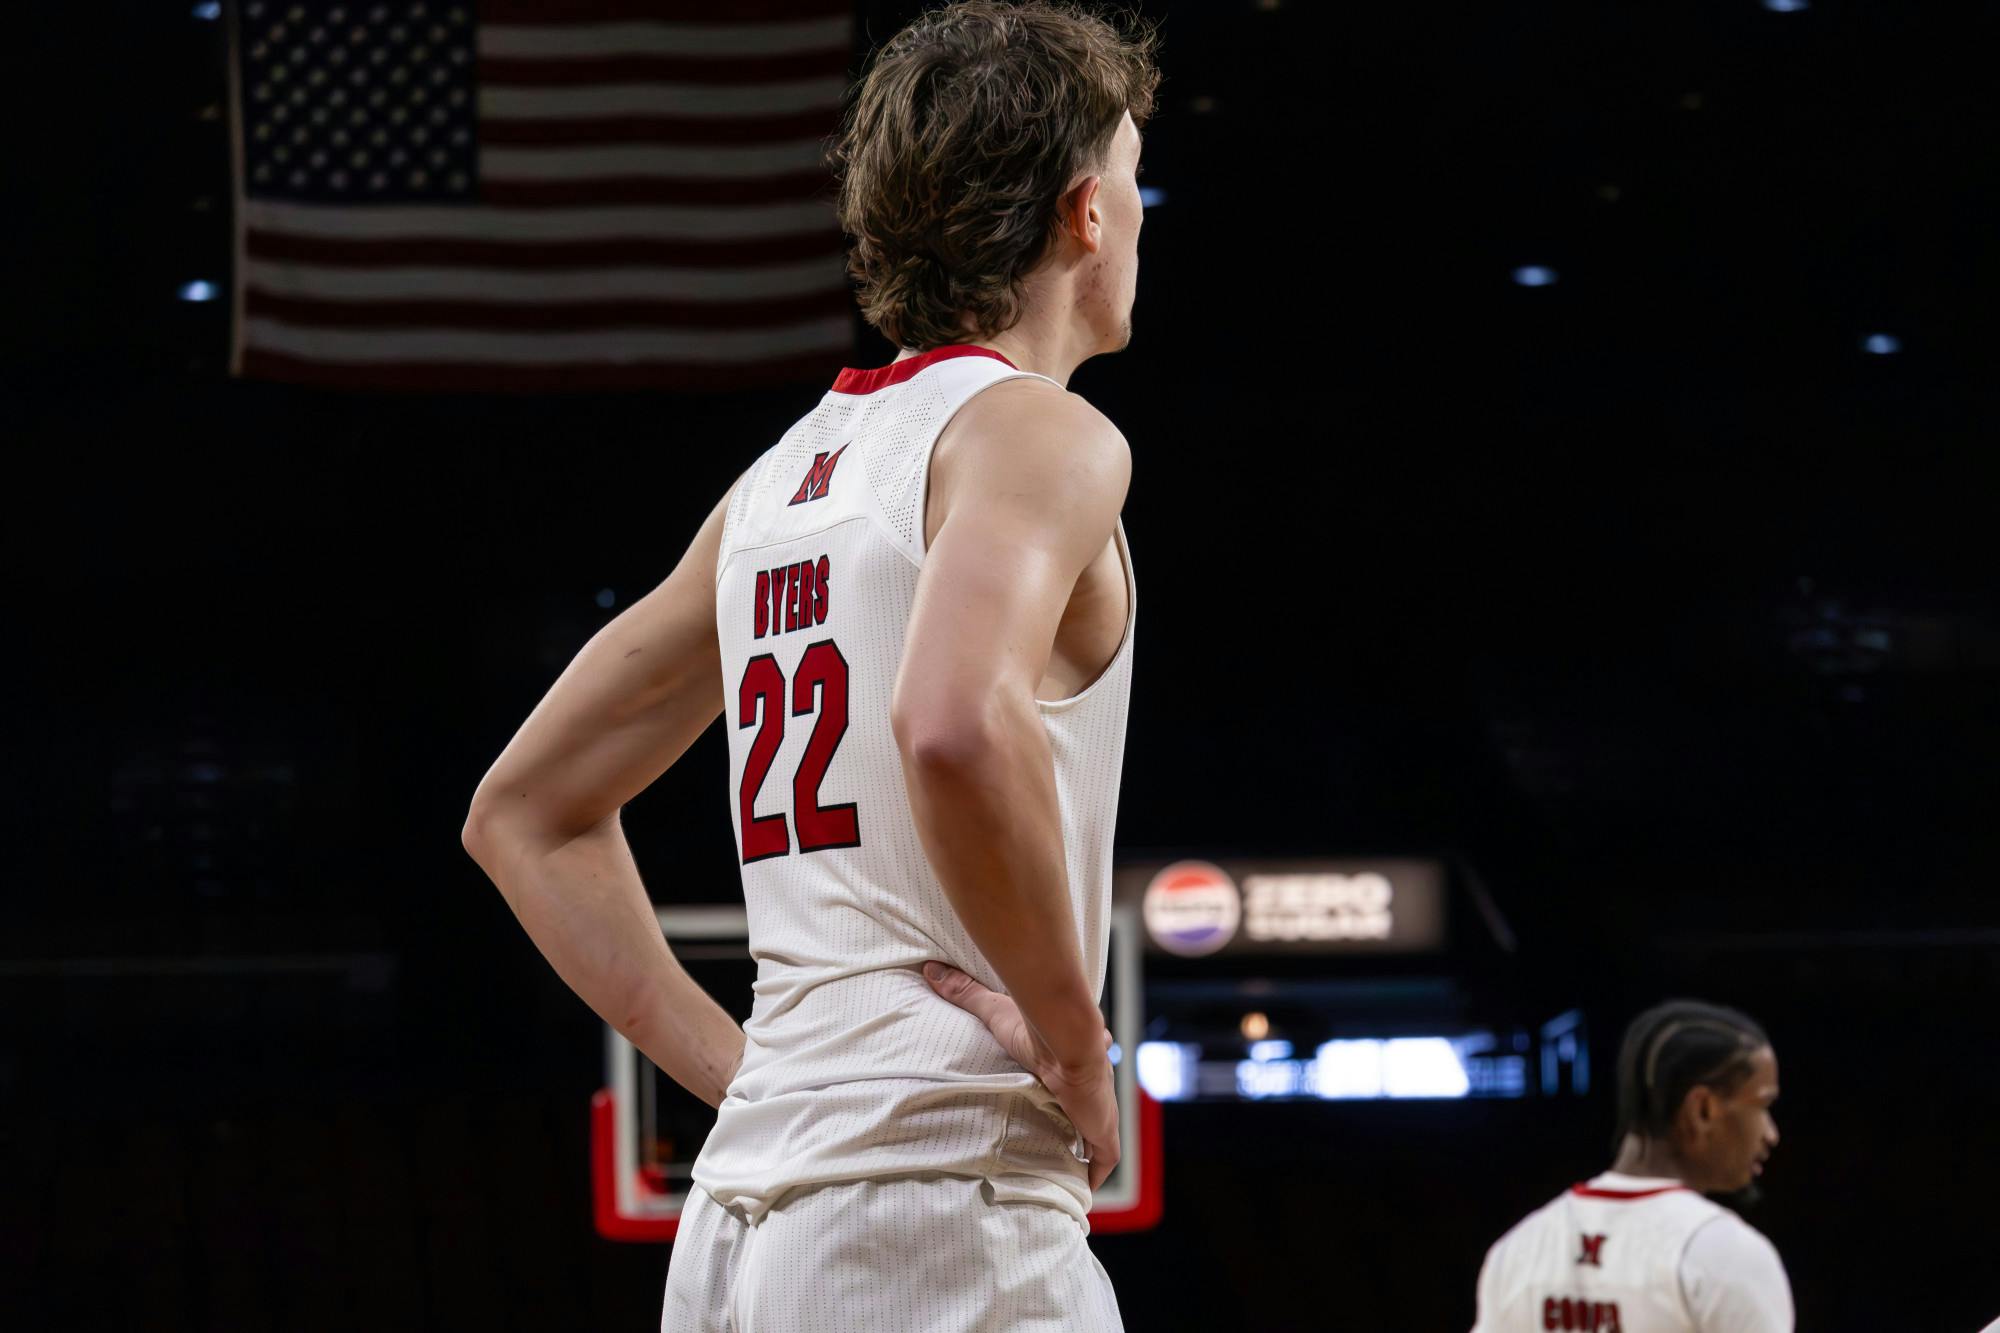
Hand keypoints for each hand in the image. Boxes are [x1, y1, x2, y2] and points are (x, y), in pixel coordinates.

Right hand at [922, 961, 1121, 1189]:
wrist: (1068, 1037)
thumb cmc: (1037, 1025)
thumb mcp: (995, 1010)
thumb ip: (965, 992)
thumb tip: (930, 969)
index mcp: (1075, 1063)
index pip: (1076, 1080)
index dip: (1070, 1093)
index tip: (1057, 1102)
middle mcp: (1092, 1088)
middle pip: (1086, 1112)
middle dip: (1075, 1126)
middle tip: (1053, 1143)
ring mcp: (1100, 1112)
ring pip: (1096, 1138)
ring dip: (1084, 1153)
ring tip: (1062, 1171)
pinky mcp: (1104, 1132)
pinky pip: (1104, 1160)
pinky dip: (1094, 1174)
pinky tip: (1082, 1190)